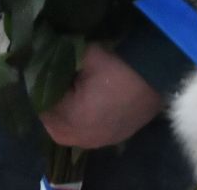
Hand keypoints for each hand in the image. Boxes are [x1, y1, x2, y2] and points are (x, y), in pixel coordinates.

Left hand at [38, 42, 163, 148]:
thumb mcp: (85, 56)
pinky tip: (88, 102)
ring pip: (72, 134)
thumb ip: (60, 61)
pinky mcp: (116, 137)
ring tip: (71, 93)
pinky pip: (90, 134)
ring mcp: (102, 140)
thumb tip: (45, 58)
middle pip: (55, 128)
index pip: (42, 111)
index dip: (39, 93)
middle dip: (52, 109)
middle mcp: (86, 137)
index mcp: (74, 119)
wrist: (157, 73)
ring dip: (67, 117)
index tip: (41, 78)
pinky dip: (84, 121)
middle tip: (54, 86)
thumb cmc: (118, 64)